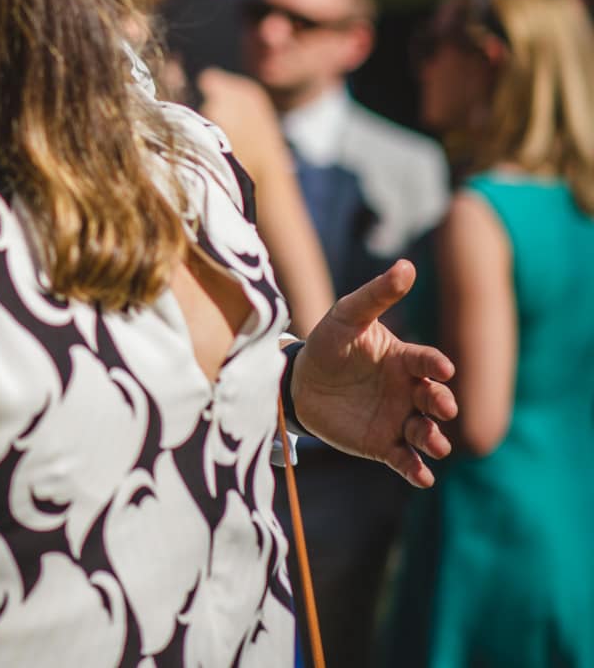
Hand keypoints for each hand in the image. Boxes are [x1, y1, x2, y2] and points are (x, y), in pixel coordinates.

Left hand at [293, 259, 457, 486]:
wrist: (299, 381)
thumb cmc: (329, 343)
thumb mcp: (347, 316)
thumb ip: (376, 296)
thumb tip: (406, 266)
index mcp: (405, 360)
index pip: (427, 361)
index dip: (436, 364)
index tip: (443, 367)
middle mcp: (409, 391)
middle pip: (434, 399)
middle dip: (442, 404)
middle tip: (442, 407)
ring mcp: (398, 419)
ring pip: (425, 432)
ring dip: (433, 440)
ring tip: (433, 445)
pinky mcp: (382, 445)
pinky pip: (404, 459)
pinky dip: (416, 469)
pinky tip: (422, 476)